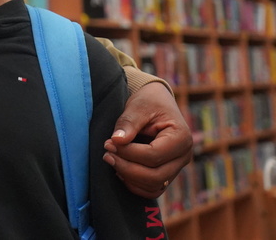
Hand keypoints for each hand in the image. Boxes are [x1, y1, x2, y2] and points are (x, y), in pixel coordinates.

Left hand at [103, 82, 192, 198]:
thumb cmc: (149, 102)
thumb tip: (116, 140)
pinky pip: (153, 189)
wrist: (156, 102)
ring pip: (154, 186)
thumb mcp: (138, 106)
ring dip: (129, 177)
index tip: (109, 143)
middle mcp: (183, 156)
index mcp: (181, 138)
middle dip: (127, 168)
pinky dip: (135, 184)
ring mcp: (176, 167)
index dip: (128, 152)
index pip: (154, 155)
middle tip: (107, 154)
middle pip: (156, 176)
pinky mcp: (167, 173)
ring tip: (112, 160)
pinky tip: (120, 170)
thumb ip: (128, 123)